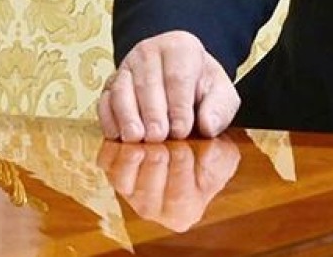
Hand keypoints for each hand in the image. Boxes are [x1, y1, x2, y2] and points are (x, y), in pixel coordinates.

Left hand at [96, 135, 240, 231]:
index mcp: (185, 208)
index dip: (180, 174)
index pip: (178, 201)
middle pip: (147, 197)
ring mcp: (130, 189)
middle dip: (154, 166)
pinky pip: (106, 160)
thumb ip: (219, 142)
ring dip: (131, 158)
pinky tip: (130, 128)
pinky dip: (115, 145)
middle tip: (162, 141)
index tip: (184, 150)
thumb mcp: (225, 139)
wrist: (185, 123)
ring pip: (123, 181)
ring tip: (143, 137)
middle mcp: (154, 206)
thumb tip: (208, 131)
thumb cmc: (207, 139)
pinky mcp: (112, 167)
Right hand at [97, 30, 239, 141]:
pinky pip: (104, 99)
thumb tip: (208, 125)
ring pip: (121, 88)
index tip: (182, 130)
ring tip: (136, 138)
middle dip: (152, 112)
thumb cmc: (201, 87)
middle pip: (147, 82)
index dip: (179, 105)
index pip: (177, 76)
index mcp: (180, 47)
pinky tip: (117, 135)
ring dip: (127, 115)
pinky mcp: (110, 84)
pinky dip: (108, 117)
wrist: (182, 77)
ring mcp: (126, 66)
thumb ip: (220, 108)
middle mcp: (148, 51)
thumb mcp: (222, 94)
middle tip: (157, 137)